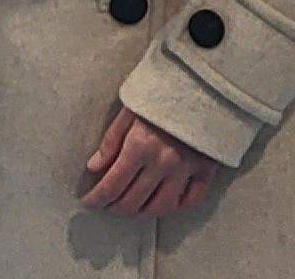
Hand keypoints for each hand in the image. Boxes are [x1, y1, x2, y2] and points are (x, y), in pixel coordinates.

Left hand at [78, 104, 220, 217]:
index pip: (111, 186)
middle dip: (113, 207)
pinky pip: (191, 200)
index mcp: (140, 146)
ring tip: (131, 207)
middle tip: (107, 204)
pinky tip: (163, 202)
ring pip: (160, 208)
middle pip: (132, 202)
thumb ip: (111, 140)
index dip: (95, 199)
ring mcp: (186, 168)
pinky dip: (176, 207)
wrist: (204, 81)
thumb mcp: (130, 108)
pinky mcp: (207, 168)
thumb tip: (93, 167)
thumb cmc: (162, 91)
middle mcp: (163, 162)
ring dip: (141, 213)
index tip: (88, 202)